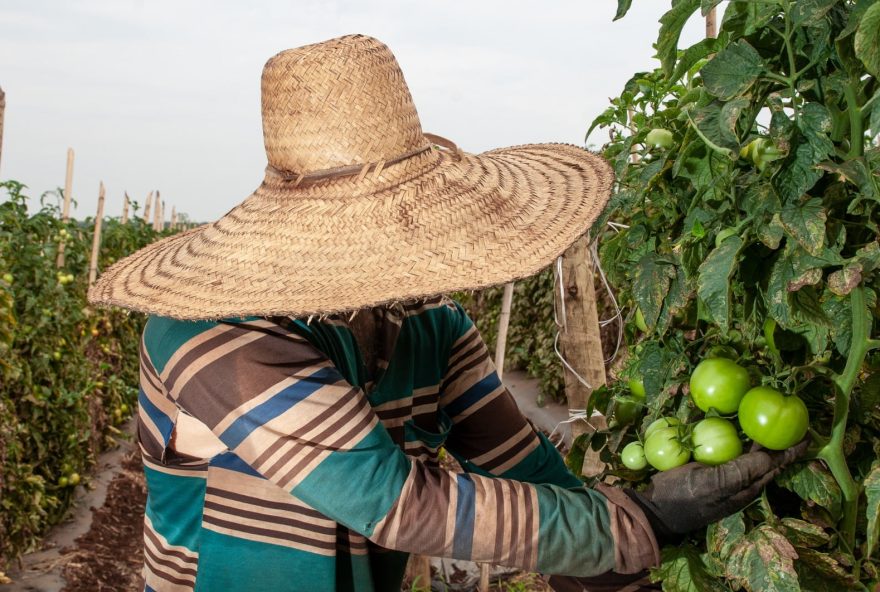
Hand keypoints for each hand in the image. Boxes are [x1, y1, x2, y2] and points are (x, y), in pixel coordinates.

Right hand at [624, 439, 808, 539]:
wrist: (655, 507)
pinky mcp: (708, 468)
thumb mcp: (714, 485)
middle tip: (791, 422)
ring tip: (768, 421)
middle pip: (766, 459)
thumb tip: (770, 456)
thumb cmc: (685, 498)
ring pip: (749, 454)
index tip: (806, 434)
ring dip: (760, 439)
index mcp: (746, 487)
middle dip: (780, 443)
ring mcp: (723, 474)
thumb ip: (742, 471)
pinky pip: (729, 452)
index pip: (775, 465)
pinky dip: (738, 438)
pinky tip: (735, 427)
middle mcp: (739, 481)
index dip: (791, 451)